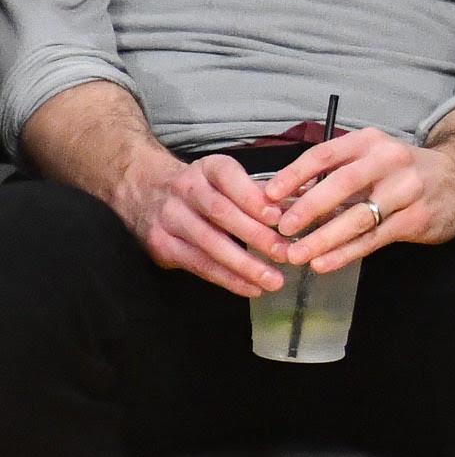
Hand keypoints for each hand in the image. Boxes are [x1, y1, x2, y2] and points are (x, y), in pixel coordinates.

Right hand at [109, 147, 290, 298]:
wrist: (142, 189)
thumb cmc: (202, 188)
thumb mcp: (226, 178)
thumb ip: (262, 190)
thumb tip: (310, 195)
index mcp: (208, 169)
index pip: (229, 177)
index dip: (252, 197)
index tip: (277, 216)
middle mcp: (185, 189)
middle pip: (220, 213)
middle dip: (256, 235)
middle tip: (286, 254)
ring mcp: (169, 217)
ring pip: (209, 243)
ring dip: (244, 265)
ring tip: (274, 280)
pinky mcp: (161, 244)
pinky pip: (198, 264)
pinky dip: (228, 279)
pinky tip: (251, 288)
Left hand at [268, 128, 454, 273]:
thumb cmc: (404, 171)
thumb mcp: (372, 158)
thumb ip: (334, 175)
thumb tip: (283, 200)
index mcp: (369, 142)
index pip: (324, 155)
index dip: (294, 175)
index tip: (268, 195)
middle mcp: (390, 161)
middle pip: (343, 184)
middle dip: (309, 208)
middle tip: (281, 228)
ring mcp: (407, 191)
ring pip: (359, 217)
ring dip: (324, 238)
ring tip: (298, 254)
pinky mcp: (418, 219)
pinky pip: (376, 238)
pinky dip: (347, 252)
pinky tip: (326, 263)